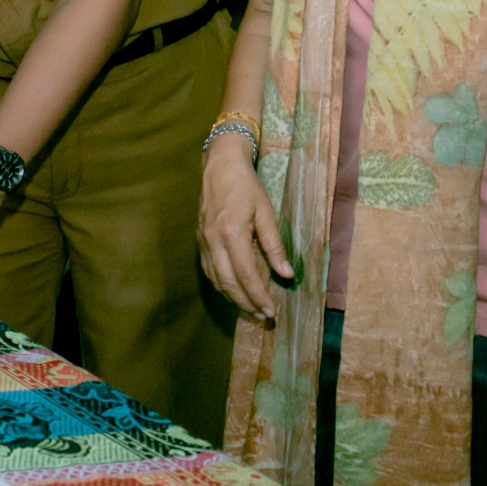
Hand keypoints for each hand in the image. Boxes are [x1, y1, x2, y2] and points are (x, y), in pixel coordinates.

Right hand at [198, 132, 289, 320]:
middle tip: (262, 317)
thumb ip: (274, 245)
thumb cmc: (247, 187)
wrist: (219, 168)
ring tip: (251, 309)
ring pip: (216, 280)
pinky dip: (222, 285)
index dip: (259, 296)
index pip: (247, 275)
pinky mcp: (200, 241)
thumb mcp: (266, 212)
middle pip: (229, 283)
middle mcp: (214, 242)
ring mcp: (204, 242)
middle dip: (246, 304)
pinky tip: (233, 290)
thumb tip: (286, 274)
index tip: (271, 311)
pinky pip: (210, 271)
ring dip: (233, 298)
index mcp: (232, 234)